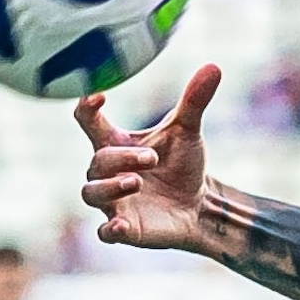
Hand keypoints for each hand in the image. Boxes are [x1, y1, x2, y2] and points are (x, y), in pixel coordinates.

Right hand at [76, 65, 219, 250]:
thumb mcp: (187, 132)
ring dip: (110, 186)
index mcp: (117, 144)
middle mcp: (108, 172)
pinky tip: (121, 226)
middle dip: (121, 158)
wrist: (199, 205)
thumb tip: (213, 67)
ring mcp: (114, 202)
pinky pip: (104, 233)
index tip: (99, 96)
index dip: (86, 107)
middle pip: (96, 162)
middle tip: (151, 158)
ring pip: (91, 193)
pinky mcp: (125, 229)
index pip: (87, 121)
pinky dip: (110, 230)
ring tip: (137, 181)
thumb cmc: (183, 165)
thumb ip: (194, 101)